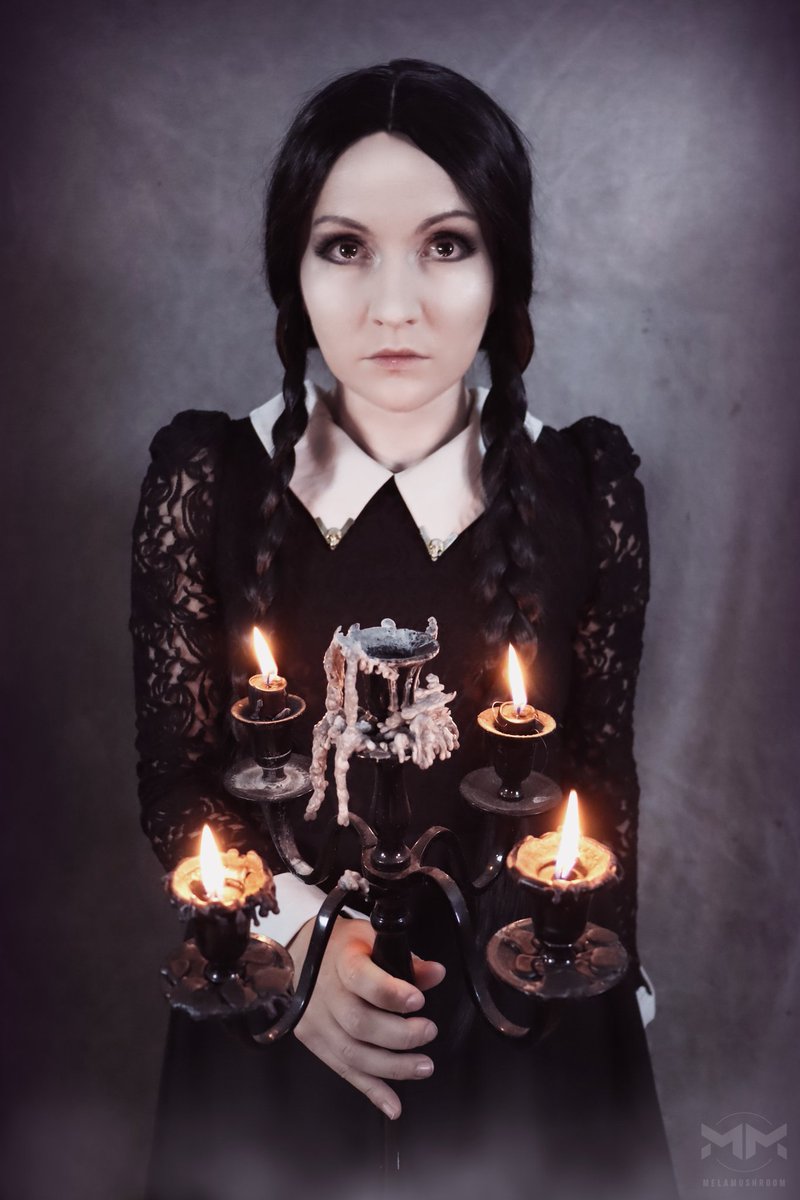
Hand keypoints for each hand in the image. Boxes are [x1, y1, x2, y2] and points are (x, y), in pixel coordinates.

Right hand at [288, 915, 445, 1118]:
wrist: (297, 956)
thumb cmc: (343, 946)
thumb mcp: (372, 938)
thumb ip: (406, 959)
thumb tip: (436, 974)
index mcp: (341, 959)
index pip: (361, 979)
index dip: (391, 993)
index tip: (418, 1001)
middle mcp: (325, 993)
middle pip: (358, 1022)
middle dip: (399, 1035)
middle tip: (429, 1032)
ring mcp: (316, 1021)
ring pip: (352, 1053)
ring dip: (392, 1067)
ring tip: (424, 1066)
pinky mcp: (314, 1042)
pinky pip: (344, 1071)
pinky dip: (371, 1091)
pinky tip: (393, 1106)